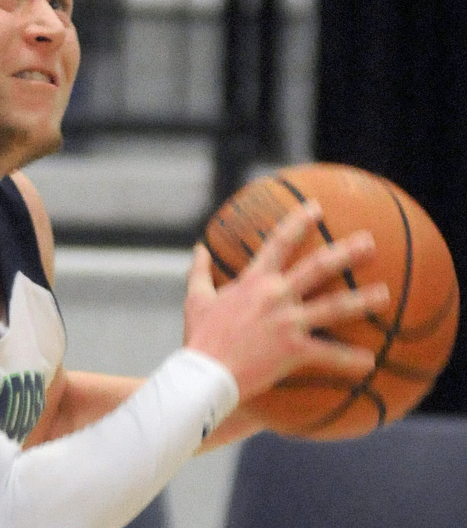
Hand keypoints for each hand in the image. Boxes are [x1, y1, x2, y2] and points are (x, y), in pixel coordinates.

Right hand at [183, 201, 388, 402]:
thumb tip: (199, 248)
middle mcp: (275, 296)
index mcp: (254, 280)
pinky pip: (329, 354)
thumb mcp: (196, 298)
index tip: (316, 207)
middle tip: (369, 242)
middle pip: (318, 268)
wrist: (205, 373)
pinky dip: (350, 359)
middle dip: (346, 252)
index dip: (298, 221)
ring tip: (384, 294)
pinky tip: (370, 360)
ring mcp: (287, 323)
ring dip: (362, 300)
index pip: (280, 242)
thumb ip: (199, 271)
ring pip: (334, 307)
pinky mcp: (294, 350)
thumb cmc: (200, 335)